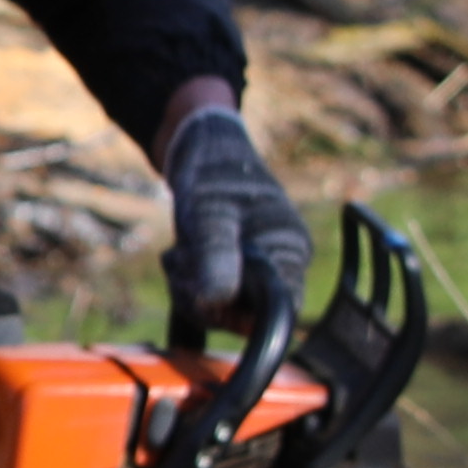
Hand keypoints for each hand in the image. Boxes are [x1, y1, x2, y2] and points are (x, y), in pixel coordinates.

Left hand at [159, 102, 310, 344]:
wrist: (200, 152)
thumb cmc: (211, 175)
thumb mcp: (208, 213)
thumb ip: (215, 255)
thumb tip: (218, 301)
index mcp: (289, 250)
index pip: (281, 311)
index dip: (242, 314)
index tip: (207, 296)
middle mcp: (279, 266)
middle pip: (246, 316)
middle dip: (204, 297)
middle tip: (180, 261)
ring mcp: (255, 271)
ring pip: (222, 310)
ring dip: (189, 290)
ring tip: (177, 255)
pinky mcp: (232, 273)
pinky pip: (210, 299)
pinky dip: (187, 285)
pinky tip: (178, 259)